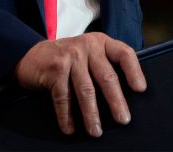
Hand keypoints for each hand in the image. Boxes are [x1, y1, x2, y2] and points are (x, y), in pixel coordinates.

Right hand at [13, 32, 146, 137]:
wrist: (32, 56)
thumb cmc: (68, 59)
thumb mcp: (89, 54)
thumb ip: (105, 65)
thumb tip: (125, 95)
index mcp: (101, 42)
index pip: (124, 53)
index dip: (134, 71)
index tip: (140, 89)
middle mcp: (87, 46)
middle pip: (106, 76)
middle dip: (116, 101)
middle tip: (123, 119)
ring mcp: (70, 57)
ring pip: (85, 90)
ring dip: (91, 114)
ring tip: (96, 131)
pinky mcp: (54, 69)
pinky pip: (63, 97)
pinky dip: (66, 116)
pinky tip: (70, 128)